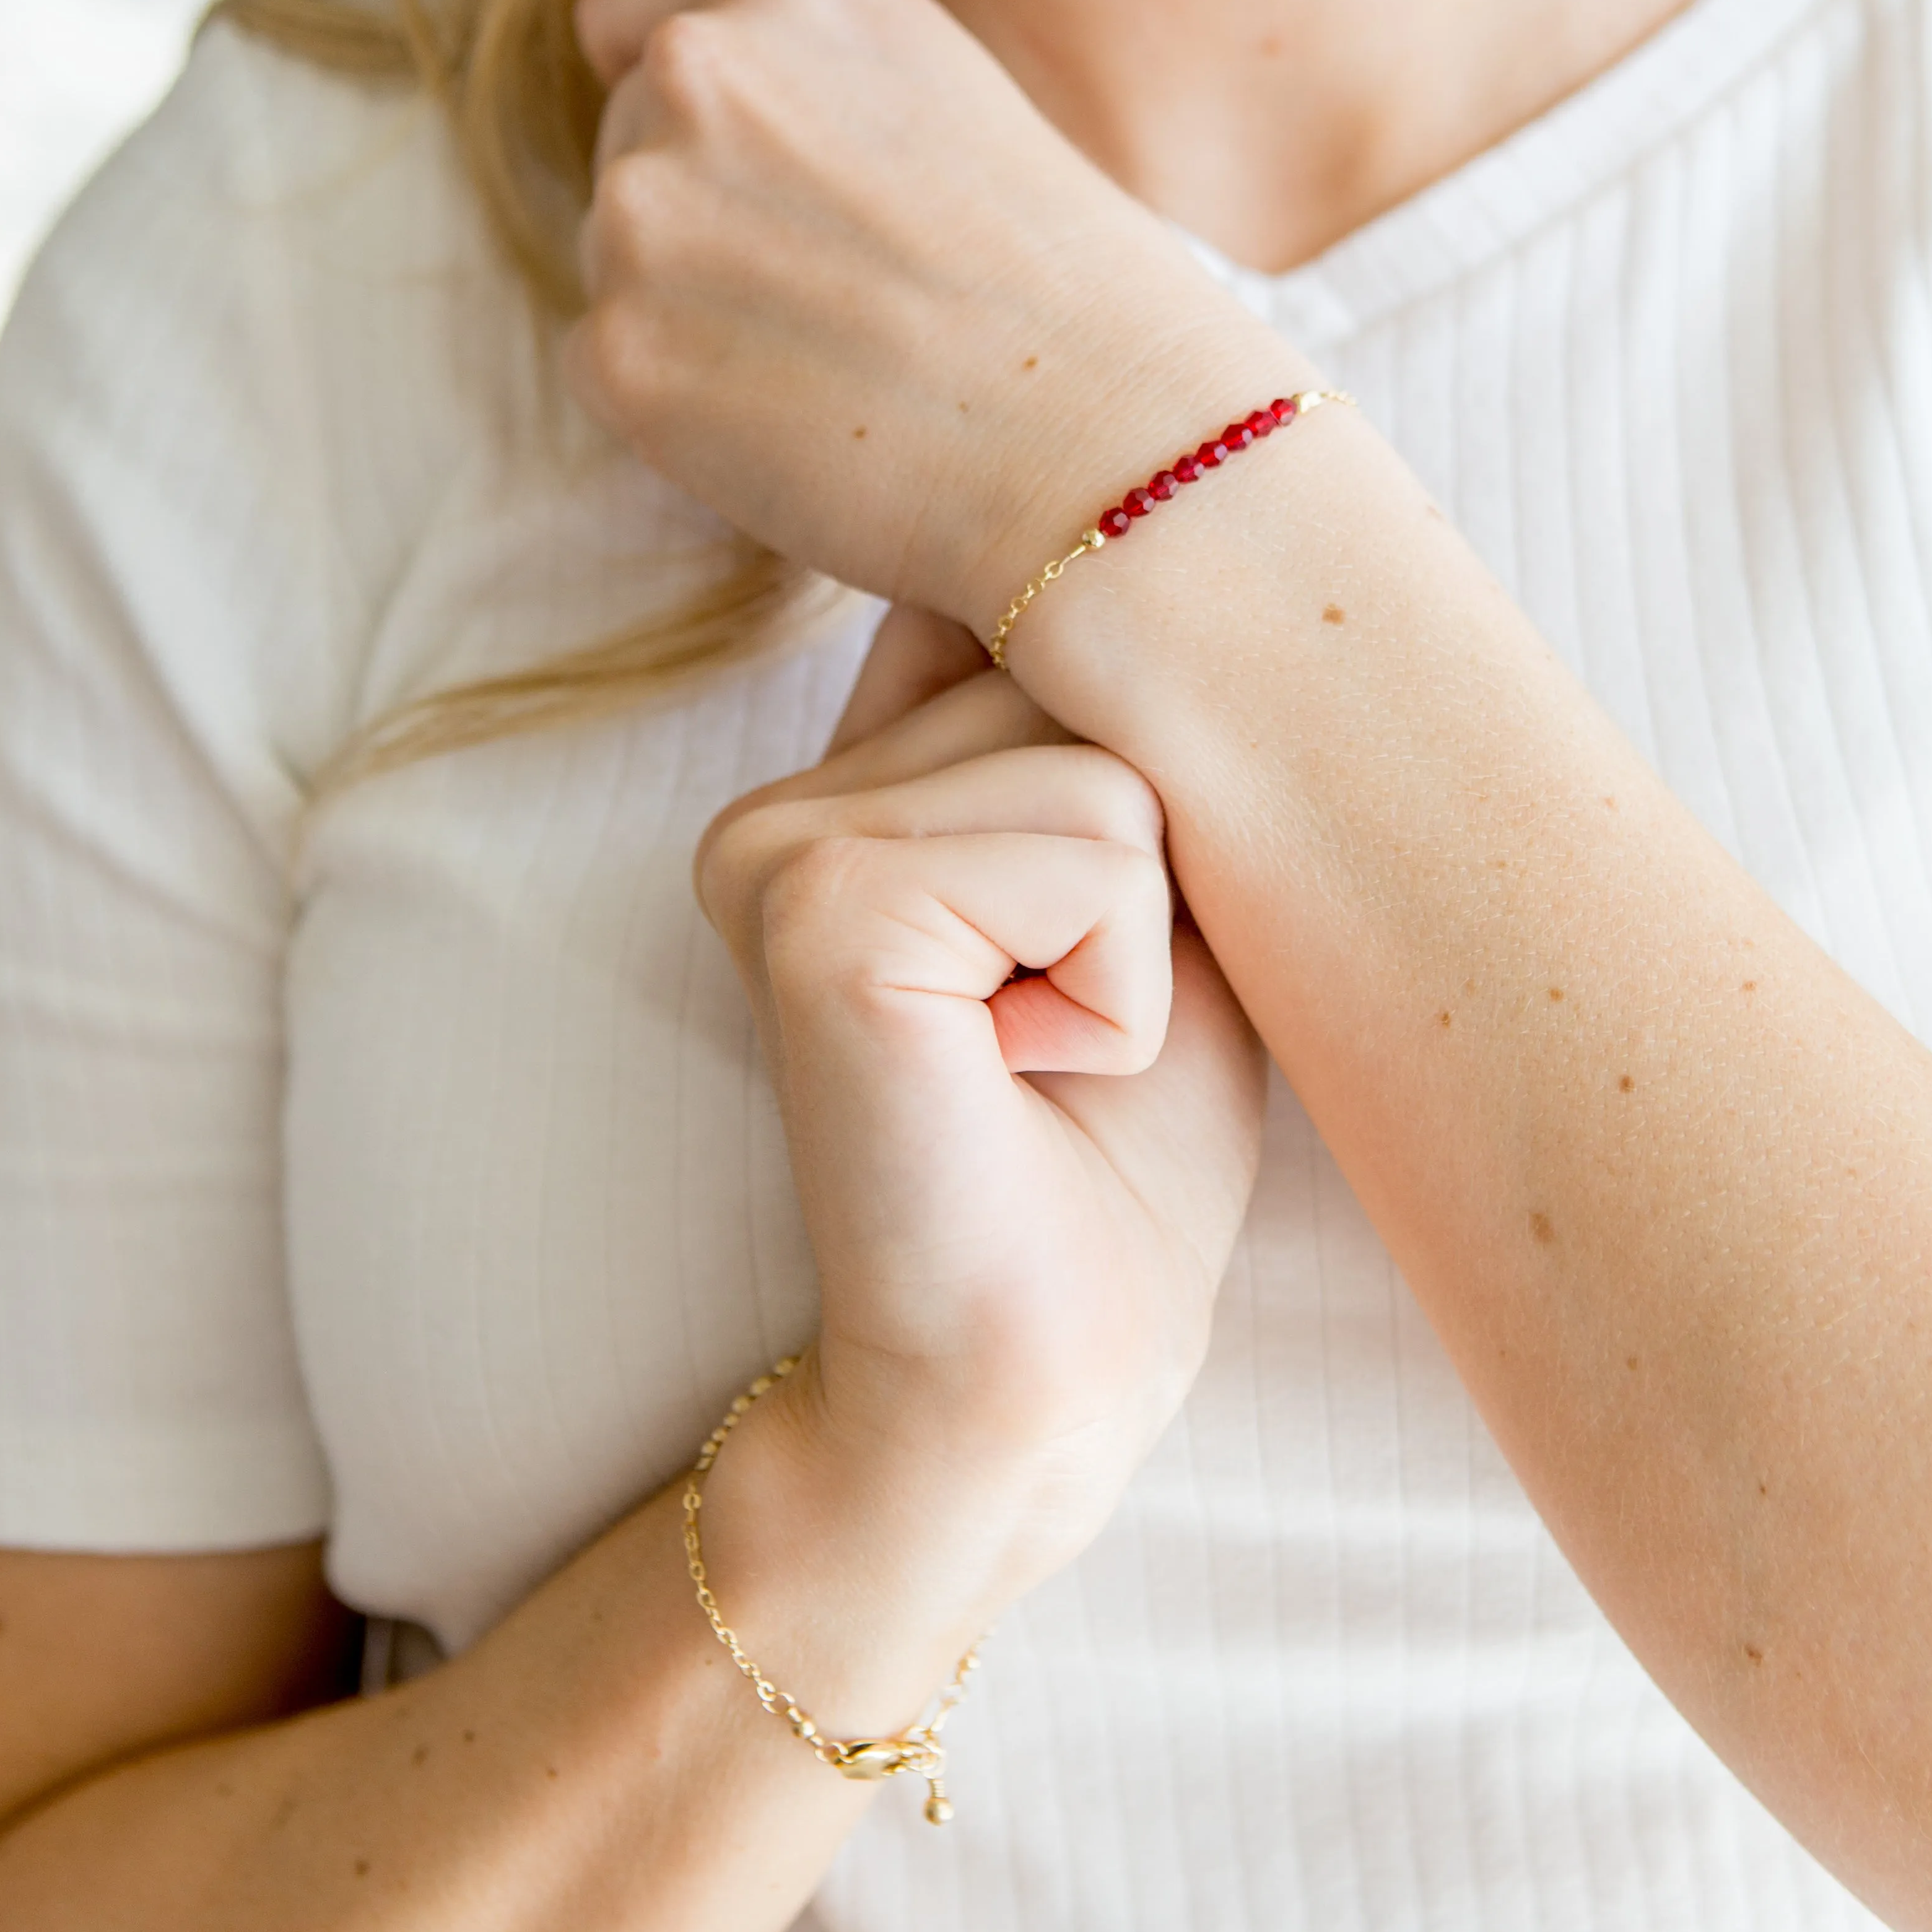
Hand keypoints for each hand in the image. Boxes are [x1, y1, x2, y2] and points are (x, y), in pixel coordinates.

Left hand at [564, 0, 1292, 628]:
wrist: (1112, 439)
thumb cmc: (1072, 291)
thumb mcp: (947, 100)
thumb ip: (806, 86)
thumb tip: (692, 132)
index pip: (630, 16)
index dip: (668, 96)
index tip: (729, 169)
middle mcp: (696, 69)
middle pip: (626, 148)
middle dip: (701, 218)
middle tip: (838, 300)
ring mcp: (641, 207)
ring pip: (617, 263)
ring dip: (691, 314)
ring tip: (837, 365)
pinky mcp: (617, 347)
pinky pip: (611, 370)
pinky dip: (681, 410)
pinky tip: (799, 427)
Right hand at [696, 608, 1265, 1587]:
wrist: (1037, 1383)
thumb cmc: (1119, 1164)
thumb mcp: (1154, 899)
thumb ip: (1095, 736)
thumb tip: (1143, 549)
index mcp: (839, 787)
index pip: (1037, 624)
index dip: (1136, 771)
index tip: (1112, 931)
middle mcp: (779, 799)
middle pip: (1080, 679)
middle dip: (1152, 869)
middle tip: (1072, 1034)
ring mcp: (776, 847)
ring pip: (1103, 762)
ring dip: (1142, 936)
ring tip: (1051, 1058)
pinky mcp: (815, 911)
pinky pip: (1090, 851)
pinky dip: (1120, 985)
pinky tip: (1032, 1075)